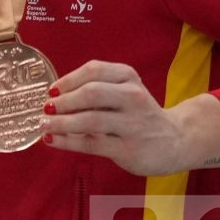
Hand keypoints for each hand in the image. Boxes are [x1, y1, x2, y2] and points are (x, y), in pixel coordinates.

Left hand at [42, 61, 219, 175]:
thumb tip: (53, 96)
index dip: (68, 79)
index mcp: (129, 77)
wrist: (176, 141)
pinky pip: (91, 144)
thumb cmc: (138, 113)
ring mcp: (133, 124)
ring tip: (44, 124)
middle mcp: (133, 97)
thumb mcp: (124, 91)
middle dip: (63, 101)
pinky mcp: (128, 149)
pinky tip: (51, 140)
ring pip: (90, 120)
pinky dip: (66, 142)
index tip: (51, 90)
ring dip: (61, 122)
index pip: (94, 70)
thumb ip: (95, 89)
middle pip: (91, 93)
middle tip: (46, 108)